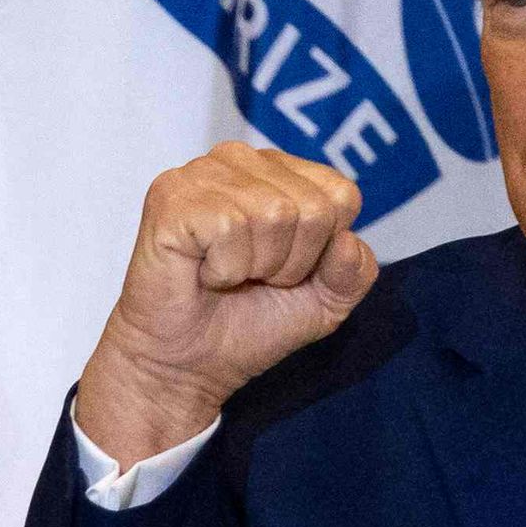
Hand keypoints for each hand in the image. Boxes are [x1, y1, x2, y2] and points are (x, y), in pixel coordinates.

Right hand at [74, 145, 377, 465]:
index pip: (342, 195)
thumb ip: (355, 271)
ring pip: (274, 213)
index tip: (284, 272)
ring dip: (255, 266)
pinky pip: (229, 226)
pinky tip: (201, 272)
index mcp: (282, 172)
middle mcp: (242, 160)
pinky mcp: (170, 195)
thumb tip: (347, 241)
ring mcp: (203, 173)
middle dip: (290, 263)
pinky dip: (223, 268)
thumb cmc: (248, 326)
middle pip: (313, 208)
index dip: (321, 252)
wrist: (187, 366)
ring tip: (226, 276)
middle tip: (251, 278)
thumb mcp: (326, 302)